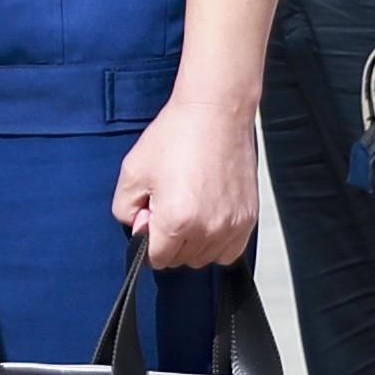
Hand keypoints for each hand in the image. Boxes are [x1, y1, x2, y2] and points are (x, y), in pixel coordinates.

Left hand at [116, 91, 262, 271]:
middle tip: (168, 205)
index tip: (149, 217)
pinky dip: (216, 242)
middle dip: (169, 240)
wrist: (217, 113)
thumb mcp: (132, 172)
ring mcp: (232, 226)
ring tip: (189, 207)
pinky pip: (229, 251)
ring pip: (205, 258)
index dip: (147, 240)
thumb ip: (125, 211)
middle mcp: (208, 230)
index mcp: (176, 222)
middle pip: (181, 260)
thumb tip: (140, 229)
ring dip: (193, 243)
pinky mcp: (249, 219)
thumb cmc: (175, 137)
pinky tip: (208, 217)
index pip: (156, 259)